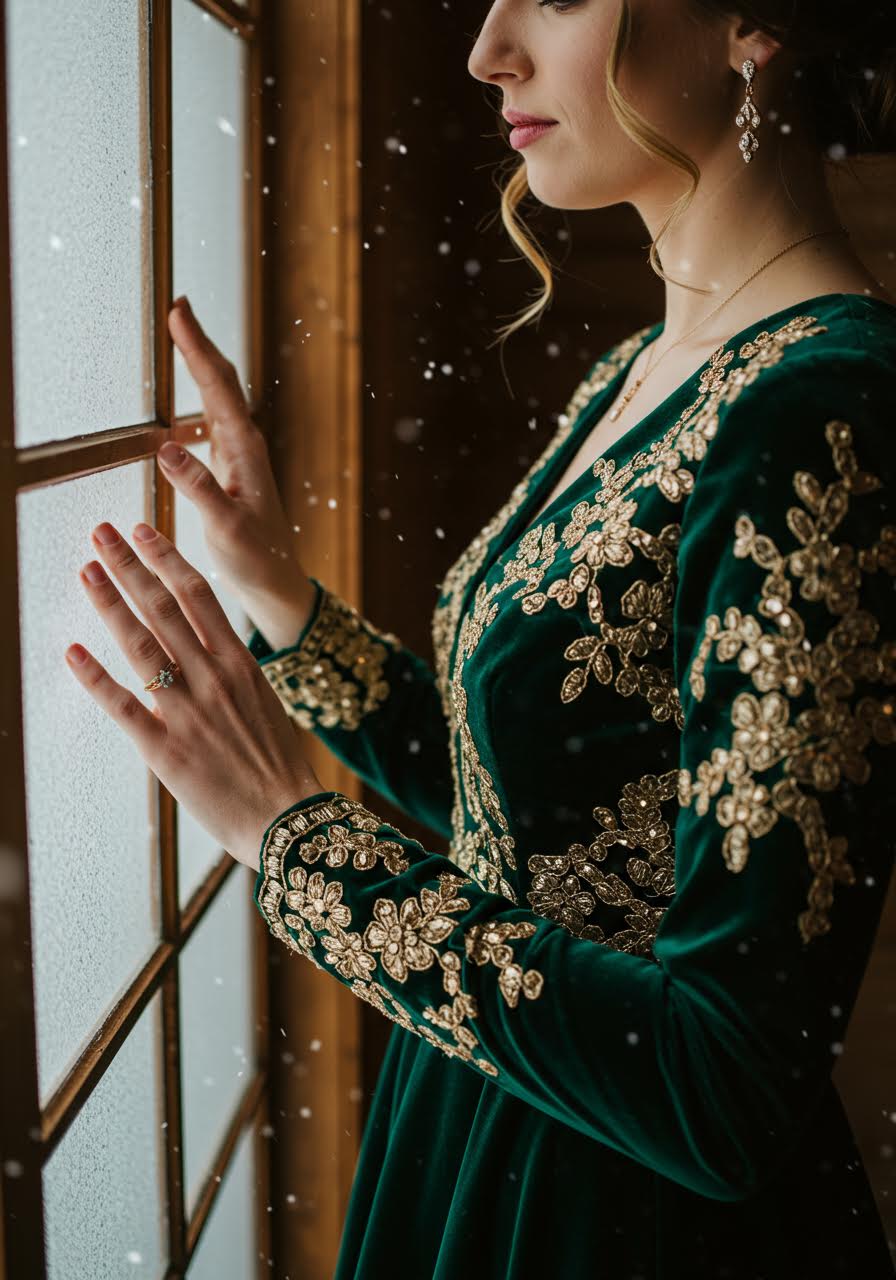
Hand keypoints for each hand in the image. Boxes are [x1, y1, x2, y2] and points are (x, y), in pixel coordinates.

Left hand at [65, 519, 323, 870]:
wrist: (287, 818)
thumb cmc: (276, 764)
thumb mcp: (263, 703)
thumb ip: (230, 673)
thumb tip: (200, 647)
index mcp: (240, 663)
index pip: (199, 595)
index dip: (167, 558)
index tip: (143, 529)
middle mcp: (213, 678)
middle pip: (164, 607)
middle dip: (129, 565)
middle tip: (102, 532)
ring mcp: (188, 711)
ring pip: (141, 645)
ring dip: (110, 603)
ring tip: (86, 570)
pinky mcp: (165, 749)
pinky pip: (122, 706)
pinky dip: (94, 677)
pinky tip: (71, 651)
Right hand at [163, 296, 314, 620]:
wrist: (276, 580)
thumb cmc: (255, 559)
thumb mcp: (225, 528)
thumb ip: (199, 488)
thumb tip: (167, 446)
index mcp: (245, 451)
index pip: (218, 387)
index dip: (197, 348)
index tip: (178, 312)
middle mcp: (246, 444)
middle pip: (221, 381)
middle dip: (199, 341)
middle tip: (178, 304)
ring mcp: (239, 454)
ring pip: (218, 396)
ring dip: (200, 362)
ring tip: (180, 332)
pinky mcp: (231, 466)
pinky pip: (212, 417)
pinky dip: (198, 394)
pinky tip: (184, 392)